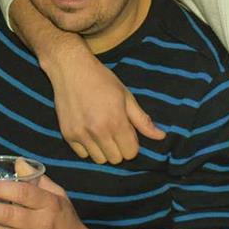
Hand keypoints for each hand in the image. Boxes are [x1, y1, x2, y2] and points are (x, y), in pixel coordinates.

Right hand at [44, 36, 162, 163]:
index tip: (127, 132)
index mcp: (116, 122)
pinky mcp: (67, 134)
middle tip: (114, 131)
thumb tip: (161, 136)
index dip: (132, 144)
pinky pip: (82, 154)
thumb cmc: (102, 80)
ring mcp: (80, 134)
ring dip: (103, 150)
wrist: (71, 69)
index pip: (130, 153)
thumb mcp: (126, 97)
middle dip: (119, 148)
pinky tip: (88, 131)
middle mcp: (98, 131)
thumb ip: (142, 120)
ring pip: (99, 159)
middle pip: (116, 159)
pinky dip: (88, 147)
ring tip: (101, 132)